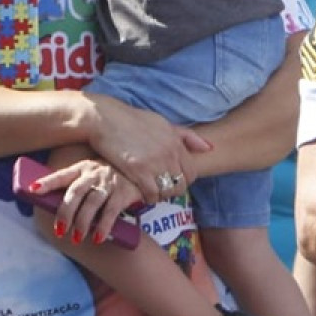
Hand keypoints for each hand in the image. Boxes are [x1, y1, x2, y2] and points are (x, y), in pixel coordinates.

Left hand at [30, 158, 143, 245]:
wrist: (141, 173)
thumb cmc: (108, 179)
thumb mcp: (91, 177)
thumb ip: (76, 189)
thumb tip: (52, 209)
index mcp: (82, 168)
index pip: (61, 175)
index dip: (47, 182)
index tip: (33, 190)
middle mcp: (94, 173)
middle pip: (75, 192)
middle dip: (65, 212)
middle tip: (59, 230)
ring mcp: (109, 182)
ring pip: (92, 203)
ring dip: (83, 222)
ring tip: (76, 239)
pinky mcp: (123, 193)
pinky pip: (111, 211)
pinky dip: (104, 226)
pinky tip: (98, 238)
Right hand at [85, 93, 211, 202]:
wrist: (105, 119)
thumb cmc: (133, 120)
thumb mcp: (163, 123)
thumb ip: (187, 136)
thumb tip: (209, 148)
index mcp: (176, 142)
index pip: (192, 173)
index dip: (184, 181)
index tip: (171, 180)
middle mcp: (169, 153)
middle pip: (181, 186)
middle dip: (173, 191)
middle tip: (161, 189)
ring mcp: (154, 162)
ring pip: (167, 192)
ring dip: (160, 195)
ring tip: (150, 190)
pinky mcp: (138, 170)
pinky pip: (151, 194)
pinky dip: (147, 197)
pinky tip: (140, 192)